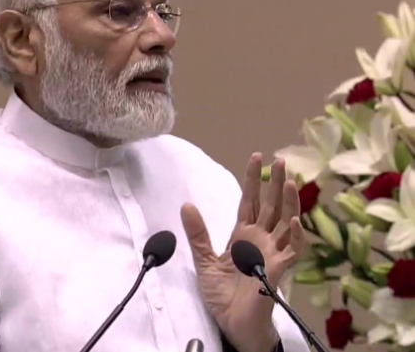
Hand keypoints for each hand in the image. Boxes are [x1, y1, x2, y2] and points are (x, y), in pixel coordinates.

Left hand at [181, 153, 305, 351]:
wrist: (231, 325)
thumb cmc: (222, 295)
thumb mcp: (204, 261)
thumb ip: (198, 234)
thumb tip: (186, 205)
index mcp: (242, 235)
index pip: (250, 201)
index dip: (253, 180)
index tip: (256, 157)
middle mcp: (260, 240)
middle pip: (271, 206)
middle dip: (275, 184)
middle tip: (280, 160)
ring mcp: (272, 254)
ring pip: (285, 222)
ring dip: (289, 203)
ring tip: (289, 181)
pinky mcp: (278, 271)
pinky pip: (292, 251)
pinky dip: (295, 235)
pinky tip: (294, 220)